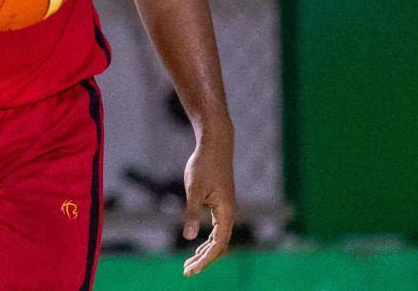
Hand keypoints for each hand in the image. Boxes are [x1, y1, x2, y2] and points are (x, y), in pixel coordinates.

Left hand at [181, 124, 236, 275]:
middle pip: (220, 246)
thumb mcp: (194, 189)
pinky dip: (208, 241)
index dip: (204, 260)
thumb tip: (189, 237)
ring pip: (219, 239)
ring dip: (205, 252)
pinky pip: (218, 230)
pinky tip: (197, 246)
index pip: (217, 246)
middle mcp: (230, 214)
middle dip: (204, 260)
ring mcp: (227, 210)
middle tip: (186, 271)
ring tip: (189, 263)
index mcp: (226, 213)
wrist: (216, 145)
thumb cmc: (204, 164)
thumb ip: (192, 213)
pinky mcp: (223, 205)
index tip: (190, 270)